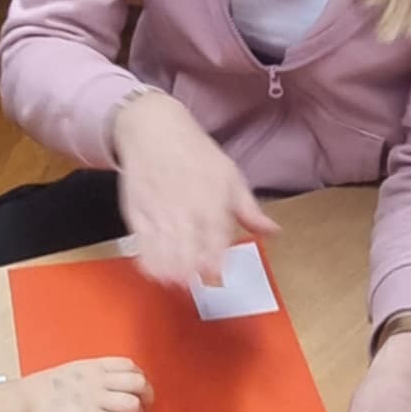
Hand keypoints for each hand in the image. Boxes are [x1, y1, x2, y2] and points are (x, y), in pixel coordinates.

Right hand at [21, 357, 152, 411]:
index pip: (130, 366)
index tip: (137, 395)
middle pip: (140, 384)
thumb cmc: (37, 392)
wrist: (22, 403)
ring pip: (134, 405)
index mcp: (93, 367)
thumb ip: (89, 378)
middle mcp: (98, 380)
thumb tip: (100, 389)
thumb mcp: (68, 373)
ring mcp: (96, 399)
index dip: (140, 381)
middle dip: (146, 401)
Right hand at [112, 90, 277, 285]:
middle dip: (194, 272)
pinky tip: (156, 272)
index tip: (217, 276)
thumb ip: (250, 210)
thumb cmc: (196, 153)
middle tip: (198, 281)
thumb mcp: (230, 175)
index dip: (216, 263)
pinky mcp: (137, 214)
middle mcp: (185, 210)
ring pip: (165, 254)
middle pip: (189, 253)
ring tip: (179, 282)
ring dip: (172, 273)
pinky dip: (149, 263)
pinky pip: (142, 246)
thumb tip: (273, 232)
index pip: (216, 242)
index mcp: (212, 201)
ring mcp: (159, 213)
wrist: (154, 130)